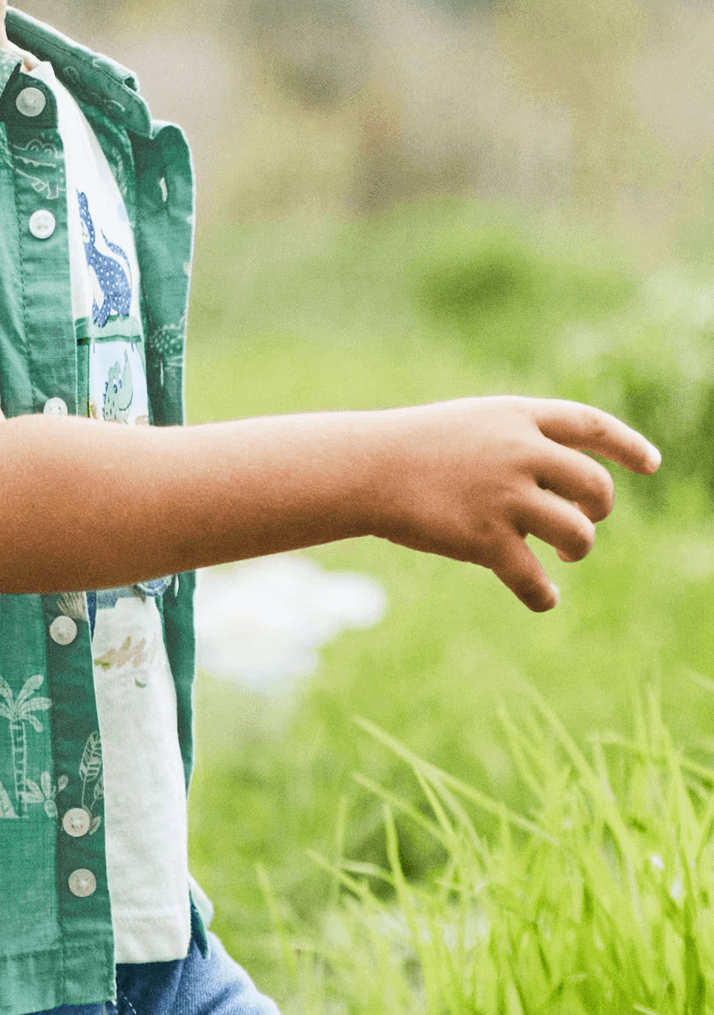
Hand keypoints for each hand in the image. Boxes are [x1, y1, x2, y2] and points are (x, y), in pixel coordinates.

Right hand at [365, 396, 659, 612]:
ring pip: (577, 533)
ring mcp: (504, 496)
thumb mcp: (472, 425)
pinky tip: (542, 598)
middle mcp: (519, 451)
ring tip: (562, 554)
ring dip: (577, 549)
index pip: (590, 424)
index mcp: (517, 417)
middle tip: (579, 525)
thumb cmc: (414, 447)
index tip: (651, 464)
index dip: (626, 444)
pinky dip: (543, 595)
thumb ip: (521, 440)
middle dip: (596, 509)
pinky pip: (534, 580)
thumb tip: (572, 481)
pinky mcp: (485, 540)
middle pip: (594, 486)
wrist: (363, 469)